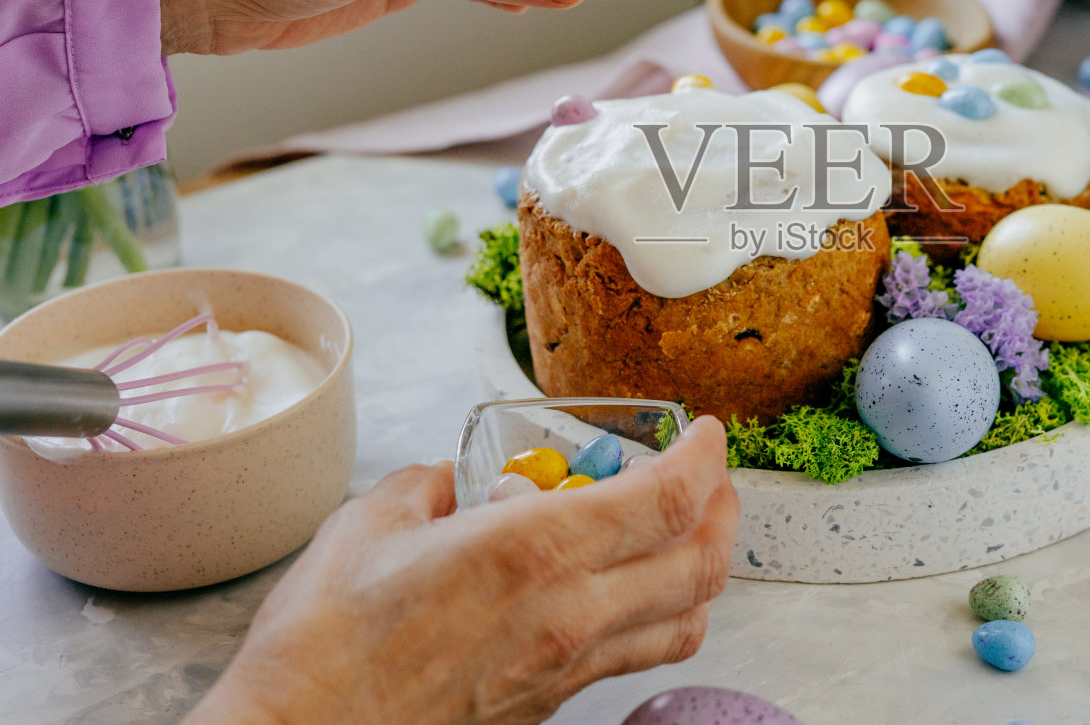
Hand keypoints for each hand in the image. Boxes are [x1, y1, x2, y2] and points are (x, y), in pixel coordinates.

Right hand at [183, 417, 737, 724]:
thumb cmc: (327, 641)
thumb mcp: (372, 523)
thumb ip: (425, 487)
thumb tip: (445, 480)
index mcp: (534, 550)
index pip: (666, 500)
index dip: (703, 459)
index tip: (706, 433)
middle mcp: (570, 613)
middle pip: (699, 561)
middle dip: (722, 508)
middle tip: (710, 476)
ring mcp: (567, 666)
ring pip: (685, 619)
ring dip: (704, 566)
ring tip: (689, 531)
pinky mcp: (550, 702)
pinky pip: (638, 655)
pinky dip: (661, 615)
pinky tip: (631, 590)